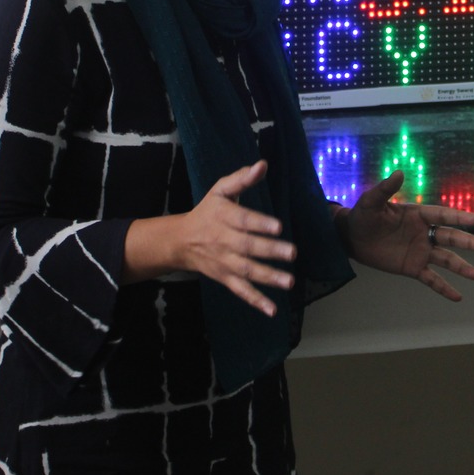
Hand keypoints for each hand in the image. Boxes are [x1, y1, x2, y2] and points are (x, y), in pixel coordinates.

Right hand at [123, 160, 294, 316]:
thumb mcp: (220, 191)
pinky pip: (241, 291)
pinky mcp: (225, 278)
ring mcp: (225, 262)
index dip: (260, 224)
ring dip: (268, 278)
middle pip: (248, 247)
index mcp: (223, 217)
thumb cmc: (207, 212)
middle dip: (270, 250)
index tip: (278, 226)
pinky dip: (256, 301)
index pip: (243, 220)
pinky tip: (272, 310)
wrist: (180, 241)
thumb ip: (241, 179)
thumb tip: (263, 165)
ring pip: (247, 271)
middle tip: (292, 253)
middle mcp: (224, 241)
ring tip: (289, 281)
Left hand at [335, 171, 473, 301]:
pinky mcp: (413, 267)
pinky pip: (431, 279)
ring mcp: (421, 252)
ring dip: (462, 268)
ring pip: (446, 259)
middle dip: (469, 243)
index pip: (443, 216)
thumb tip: (399, 173)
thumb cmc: (363, 216)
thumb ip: (385, 189)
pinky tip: (458, 297)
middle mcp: (424, 233)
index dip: (460, 218)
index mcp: (418, 215)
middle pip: (451, 238)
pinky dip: (444, 288)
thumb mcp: (371, 201)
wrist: (352, 238)